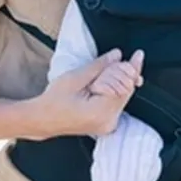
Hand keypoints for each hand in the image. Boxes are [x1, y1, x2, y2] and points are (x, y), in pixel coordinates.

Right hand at [15, 50, 141, 139]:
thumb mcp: (75, 78)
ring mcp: (107, 126)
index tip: (138, 54)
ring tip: (116, 67)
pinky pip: (118, 104)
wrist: (42, 119)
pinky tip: (113, 79)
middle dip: (129, 73)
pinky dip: (118, 90)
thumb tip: (117, 55)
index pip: (124, 86)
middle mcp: (108, 122)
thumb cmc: (53, 100)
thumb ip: (99, 67)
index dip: (132, 69)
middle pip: (127, 93)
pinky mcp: (106, 125)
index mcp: (101, 112)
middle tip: (130, 57)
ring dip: (124, 81)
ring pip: (124, 98)